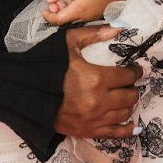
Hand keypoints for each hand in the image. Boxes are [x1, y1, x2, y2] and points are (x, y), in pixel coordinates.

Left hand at [43, 0, 127, 26]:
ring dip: (69, 10)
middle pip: (67, 20)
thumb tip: (50, 0)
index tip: (43, 11)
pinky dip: (78, 9)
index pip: (59, 20)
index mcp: (79, 10)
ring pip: (76, 17)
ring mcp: (95, 16)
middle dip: (58, 11)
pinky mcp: (101, 14)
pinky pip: (86, 15)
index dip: (49, 17)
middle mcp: (87, 17)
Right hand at [54, 24, 139, 140]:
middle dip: (131, 88)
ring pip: (125, 114)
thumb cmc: (48, 66)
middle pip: (130, 96)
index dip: (135, 71)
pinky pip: (115, 133)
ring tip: (123, 98)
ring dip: (127, 105)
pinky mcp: (87, 131)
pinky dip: (126, 129)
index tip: (135, 69)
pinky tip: (132, 125)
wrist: (27, 93)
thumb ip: (95, 34)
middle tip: (127, 83)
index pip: (128, 76)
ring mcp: (93, 119)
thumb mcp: (69, 42)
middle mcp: (98, 102)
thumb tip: (119, 28)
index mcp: (96, 78)